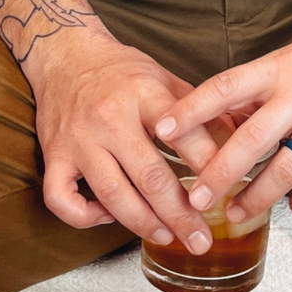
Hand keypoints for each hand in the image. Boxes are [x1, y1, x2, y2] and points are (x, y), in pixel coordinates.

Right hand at [27, 30, 225, 253]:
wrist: (65, 53)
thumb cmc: (119, 69)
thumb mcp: (163, 76)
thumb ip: (198, 108)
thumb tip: (237, 135)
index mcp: (143, 94)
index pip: (181, 133)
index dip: (207, 165)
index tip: (226, 189)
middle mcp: (109, 117)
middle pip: (149, 176)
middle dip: (180, 214)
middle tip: (200, 239)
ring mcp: (79, 139)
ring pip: (111, 193)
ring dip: (142, 223)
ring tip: (165, 236)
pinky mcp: (53, 154)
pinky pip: (62, 199)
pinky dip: (85, 217)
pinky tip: (107, 217)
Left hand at [154, 4, 291, 232]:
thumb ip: (262, 86)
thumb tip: (226, 116)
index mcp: (279, 67)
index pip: (224, 88)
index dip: (190, 111)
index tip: (162, 131)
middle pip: (250, 141)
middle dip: (218, 174)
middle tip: (195, 198)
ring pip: (286, 171)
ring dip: (258, 198)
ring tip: (239, 212)